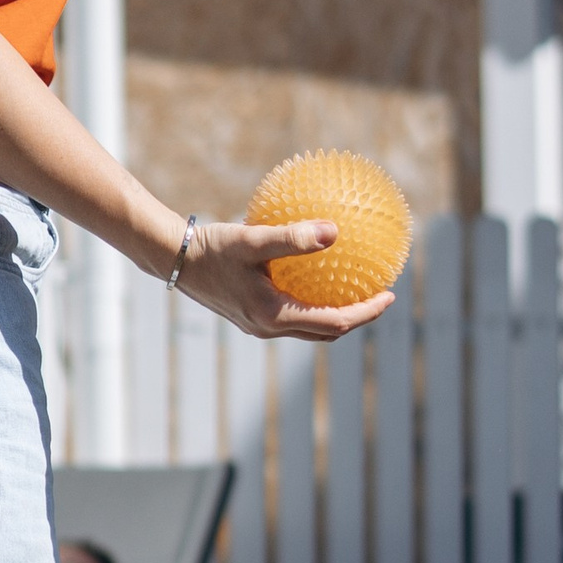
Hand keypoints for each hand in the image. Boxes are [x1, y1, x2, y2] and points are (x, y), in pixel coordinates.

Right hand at [173, 219, 395, 340]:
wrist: (171, 260)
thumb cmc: (211, 247)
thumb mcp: (252, 239)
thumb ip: (293, 237)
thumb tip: (335, 230)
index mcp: (274, 315)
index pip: (335, 323)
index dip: (367, 312)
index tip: (390, 294)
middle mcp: (268, 327)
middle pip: (327, 332)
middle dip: (358, 317)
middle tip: (381, 294)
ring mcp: (258, 325)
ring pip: (310, 328)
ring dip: (337, 314)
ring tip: (356, 288)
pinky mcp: (250, 315)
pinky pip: (293, 314)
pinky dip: (313, 303)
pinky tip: (316, 274)